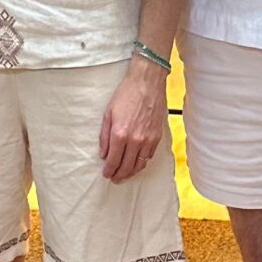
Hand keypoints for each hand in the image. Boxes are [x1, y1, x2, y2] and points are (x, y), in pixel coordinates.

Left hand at [98, 54, 168, 182]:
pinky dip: (142, 163)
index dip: (109, 170)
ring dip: (131, 172)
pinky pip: (149, 156)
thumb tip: (103, 154)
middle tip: (114, 179)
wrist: (147, 83)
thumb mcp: (108, 113)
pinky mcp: (157, 137)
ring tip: (124, 175)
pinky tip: (137, 163)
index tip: (106, 174)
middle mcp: (135, 140)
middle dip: (119, 175)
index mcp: (120, 134)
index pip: (113, 160)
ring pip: (140, 165)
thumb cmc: (126, 94)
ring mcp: (148, 140)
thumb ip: (104, 136)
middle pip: (126, 166)